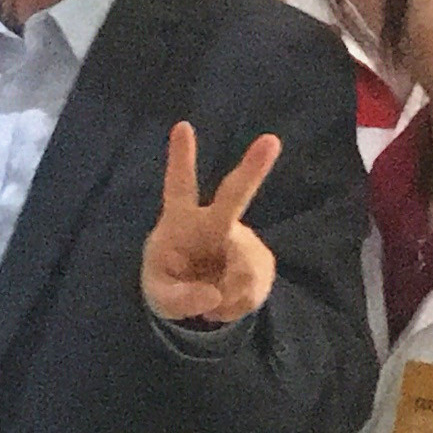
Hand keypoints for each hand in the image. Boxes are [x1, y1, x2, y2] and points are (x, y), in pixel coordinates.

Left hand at [139, 122, 283, 327]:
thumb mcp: (160, 298)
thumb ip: (180, 298)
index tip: (182, 127)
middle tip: (272, 140)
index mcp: (180, 221)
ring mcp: (241, 240)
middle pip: (234, 196)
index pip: (179, 186)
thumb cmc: (168, 281)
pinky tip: (225, 299)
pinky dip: (237, 305)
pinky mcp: (261, 261)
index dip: (180, 158)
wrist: (197, 297)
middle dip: (253, 169)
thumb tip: (213, 294)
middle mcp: (214, 222)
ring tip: (211, 296)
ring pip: (244, 265)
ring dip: (226, 293)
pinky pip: (255, 288)